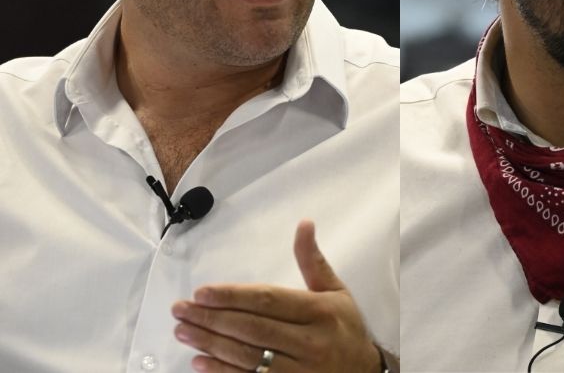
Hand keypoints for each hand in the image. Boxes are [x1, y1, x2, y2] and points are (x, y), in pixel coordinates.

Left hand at [172, 220, 380, 371]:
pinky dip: (221, 372)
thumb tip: (304, 224)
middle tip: (181, 309)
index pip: (269, 301)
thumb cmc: (344, 328)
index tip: (203, 292)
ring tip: (183, 330)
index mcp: (320, 312)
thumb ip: (313, 261)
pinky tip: (199, 362)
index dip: (233, 296)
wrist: (362, 372)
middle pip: (252, 328)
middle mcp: (310, 342)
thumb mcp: (335, 291)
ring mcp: (298, 370)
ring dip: (210, 343)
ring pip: (246, 356)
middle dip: (212, 318)